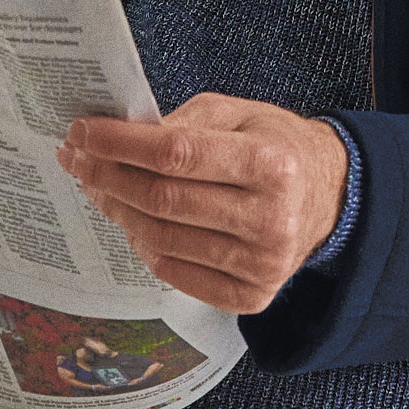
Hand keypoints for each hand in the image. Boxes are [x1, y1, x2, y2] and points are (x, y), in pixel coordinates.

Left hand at [56, 92, 348, 314]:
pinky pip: (176, 274)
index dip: (120, 144)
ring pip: (162, 240)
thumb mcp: (240, 113)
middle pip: (163, 200)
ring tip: (99, 187)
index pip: (176, 154)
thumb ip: (184, 123)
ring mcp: (262, 263)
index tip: (83, 132)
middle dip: (108, 176)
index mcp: (271, 163)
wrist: (330, 195)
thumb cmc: (277, 147)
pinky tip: (133, 222)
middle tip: (77, 159)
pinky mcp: (252, 295)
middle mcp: (270, 218)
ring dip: (118, 211)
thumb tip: (119, 138)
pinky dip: (145, 247)